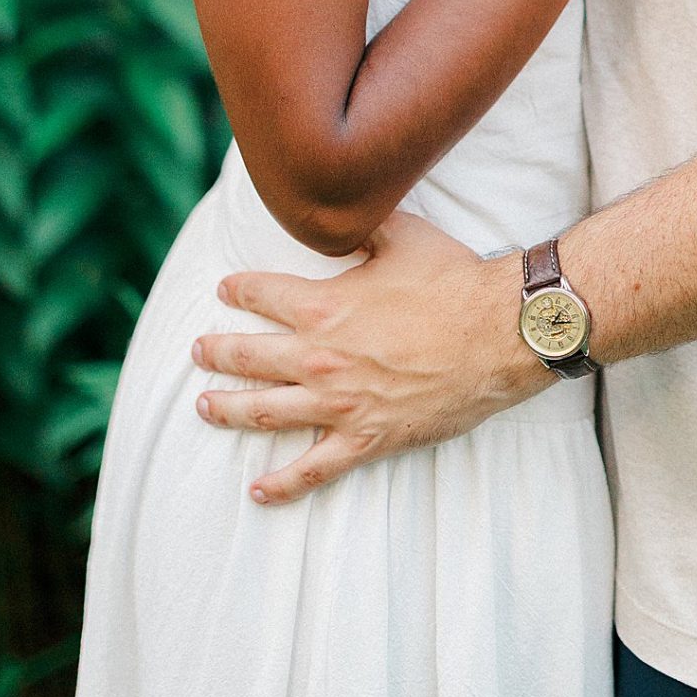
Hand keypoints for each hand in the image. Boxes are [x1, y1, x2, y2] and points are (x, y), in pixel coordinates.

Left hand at [193, 211, 532, 502]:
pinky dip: (281, 484)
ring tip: (205, 406)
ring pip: (265, 413)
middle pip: (249, 357)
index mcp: (323, 306)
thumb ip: (362, 224)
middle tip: (198, 352)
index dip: (238, 290)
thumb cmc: (453, 281)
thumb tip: (343, 207)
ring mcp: (339, 404)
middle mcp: (319, 358)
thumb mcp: (403, 235)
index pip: (261, 295)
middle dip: (216, 353)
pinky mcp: (366, 439)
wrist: (498, 334)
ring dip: (228, 410)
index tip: (225, 290)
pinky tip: (257, 489)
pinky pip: (313, 470)